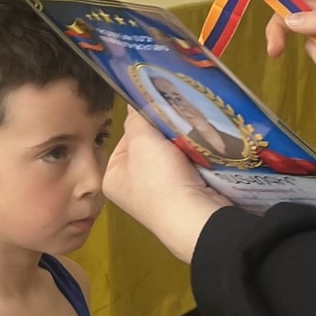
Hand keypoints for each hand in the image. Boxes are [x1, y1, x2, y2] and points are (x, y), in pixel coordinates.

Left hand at [103, 112, 229, 261]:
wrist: (196, 217)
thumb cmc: (160, 181)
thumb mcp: (142, 140)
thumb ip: (138, 117)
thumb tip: (136, 98)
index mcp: (114, 176)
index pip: (127, 137)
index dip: (144, 123)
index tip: (160, 115)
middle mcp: (134, 186)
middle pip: (150, 145)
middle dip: (166, 134)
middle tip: (179, 122)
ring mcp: (160, 194)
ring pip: (172, 154)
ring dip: (183, 143)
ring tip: (192, 135)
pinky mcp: (184, 196)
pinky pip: (189, 166)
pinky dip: (196, 156)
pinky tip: (201, 150)